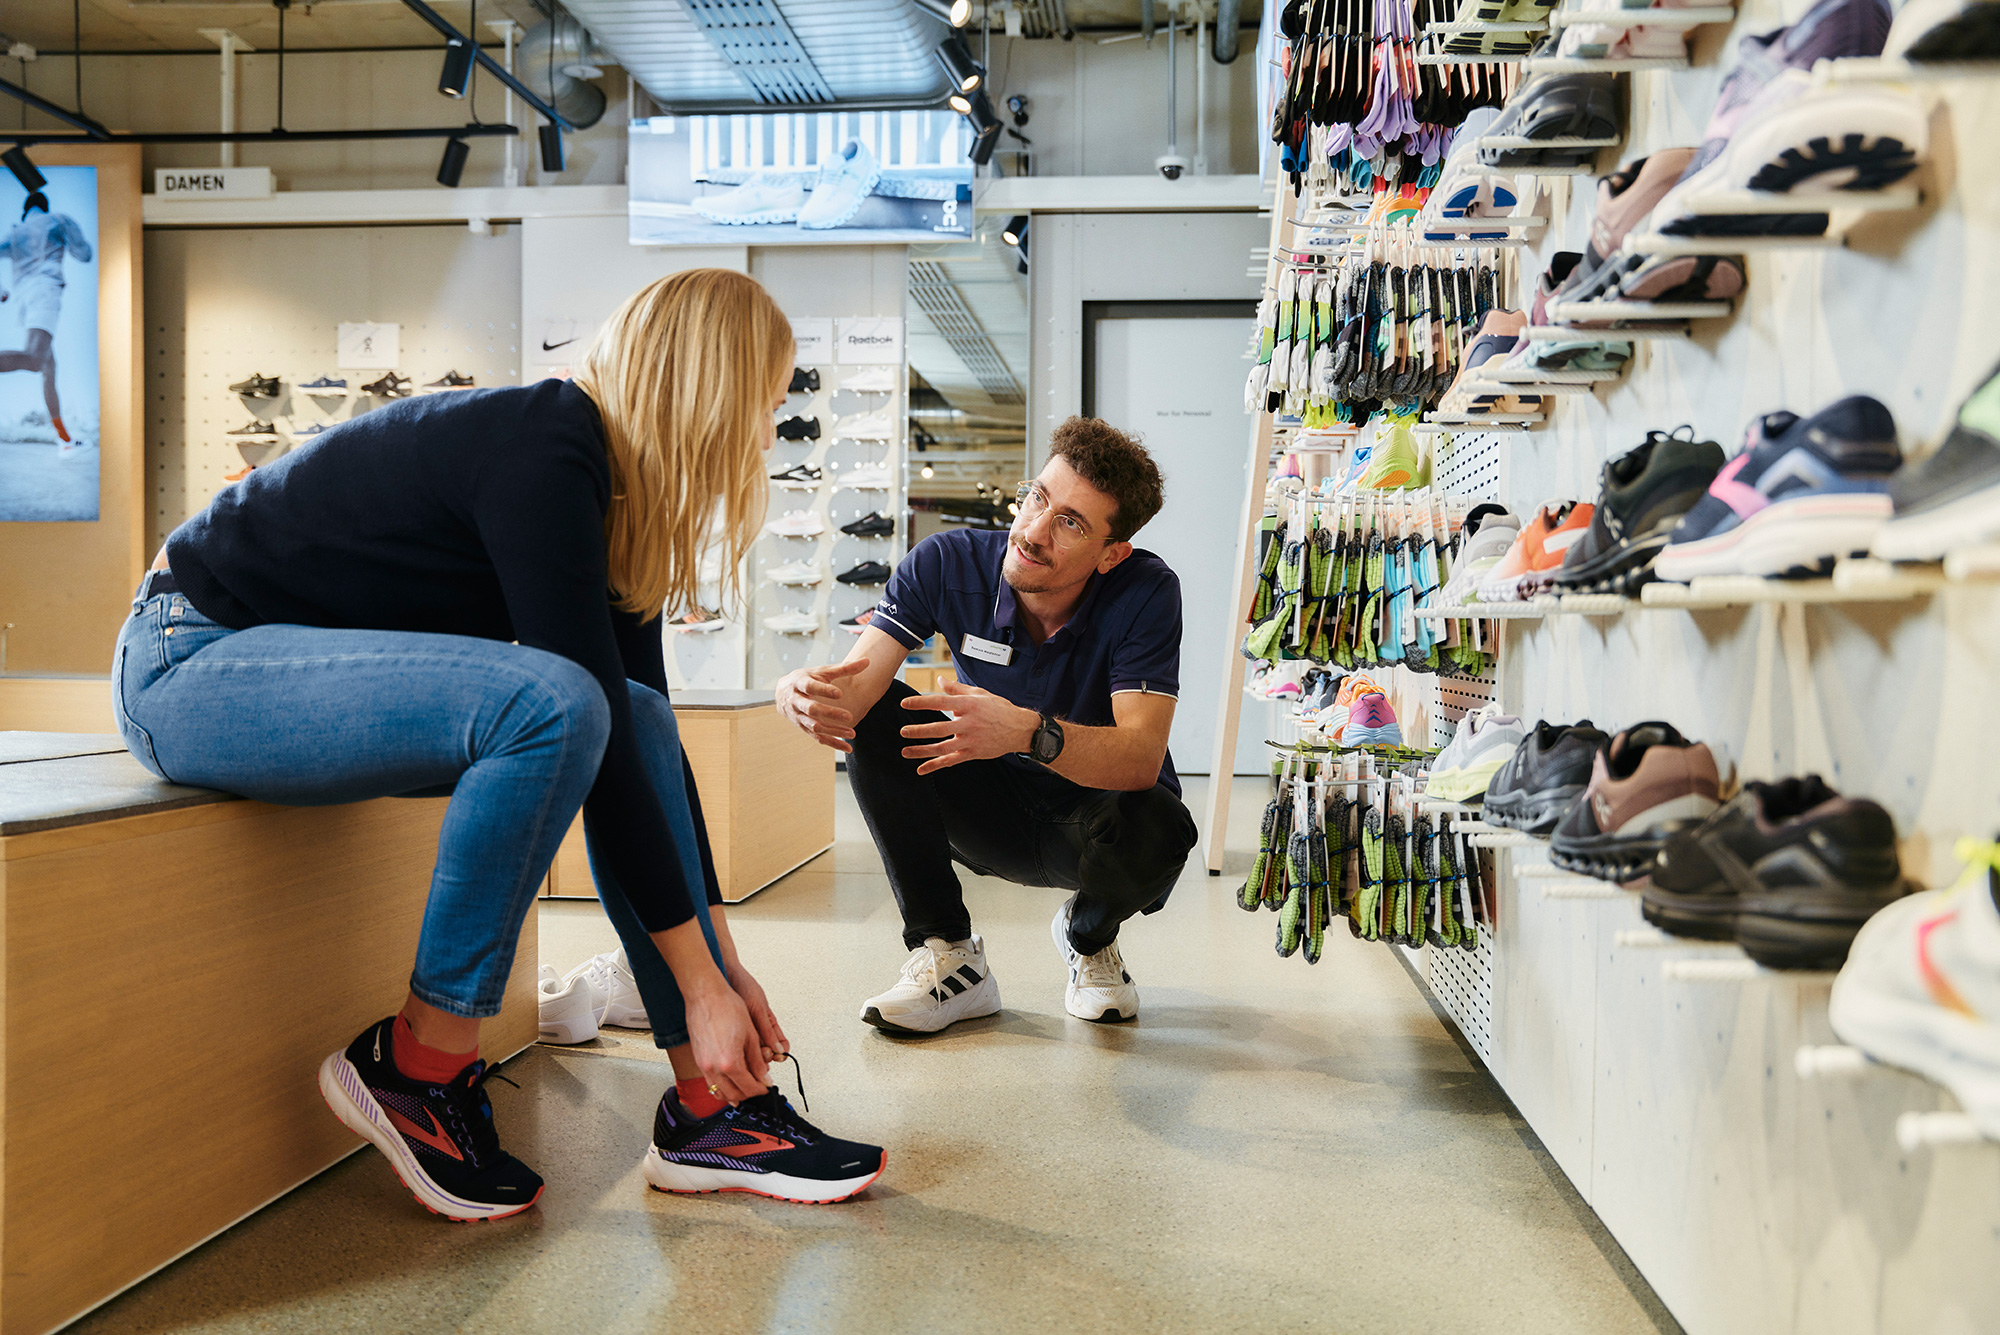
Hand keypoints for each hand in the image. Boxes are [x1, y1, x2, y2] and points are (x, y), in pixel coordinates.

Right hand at [681, 972, 770, 1102]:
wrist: (705, 995)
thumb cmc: (727, 1008)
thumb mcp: (750, 1035)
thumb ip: (757, 1060)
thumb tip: (764, 1077)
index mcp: (730, 1062)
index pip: (749, 1087)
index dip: (761, 1088)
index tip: (767, 1085)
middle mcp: (714, 1068)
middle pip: (734, 1094)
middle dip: (749, 1093)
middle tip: (758, 1086)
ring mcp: (703, 1065)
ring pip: (719, 1092)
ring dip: (734, 1094)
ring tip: (745, 1087)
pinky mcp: (698, 1060)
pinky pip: (709, 1082)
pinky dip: (720, 1087)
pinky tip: (729, 1081)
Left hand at [724, 958, 788, 1063]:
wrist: (724, 976)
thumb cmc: (744, 987)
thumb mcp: (758, 1009)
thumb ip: (767, 1030)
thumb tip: (780, 1050)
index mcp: (770, 1025)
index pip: (780, 1046)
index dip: (780, 1053)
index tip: (777, 1056)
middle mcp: (759, 1031)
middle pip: (766, 1054)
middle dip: (765, 1057)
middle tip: (760, 1054)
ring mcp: (745, 1034)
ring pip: (752, 1055)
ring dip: (751, 1057)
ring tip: (746, 1052)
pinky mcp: (732, 1036)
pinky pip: (738, 1050)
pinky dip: (737, 1053)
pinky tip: (733, 1051)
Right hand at [776, 658, 869, 753]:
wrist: (782, 691)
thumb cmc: (806, 678)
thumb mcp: (821, 671)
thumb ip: (844, 668)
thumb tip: (868, 661)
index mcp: (799, 683)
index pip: (810, 686)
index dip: (824, 690)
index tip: (839, 693)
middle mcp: (796, 701)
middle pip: (811, 709)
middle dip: (830, 713)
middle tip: (849, 716)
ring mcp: (798, 716)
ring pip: (814, 726)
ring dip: (833, 731)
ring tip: (853, 733)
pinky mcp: (803, 728)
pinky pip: (818, 738)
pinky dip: (833, 743)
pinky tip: (848, 747)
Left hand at [899, 680, 1038, 775]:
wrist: (1020, 729)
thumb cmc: (999, 709)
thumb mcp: (979, 694)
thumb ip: (957, 689)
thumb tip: (940, 681)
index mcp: (969, 705)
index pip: (940, 702)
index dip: (921, 703)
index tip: (904, 703)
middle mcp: (969, 723)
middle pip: (939, 728)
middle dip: (919, 731)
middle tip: (903, 731)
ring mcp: (970, 740)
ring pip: (942, 748)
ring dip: (922, 750)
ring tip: (905, 751)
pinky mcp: (972, 753)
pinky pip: (950, 761)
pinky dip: (935, 766)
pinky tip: (921, 769)